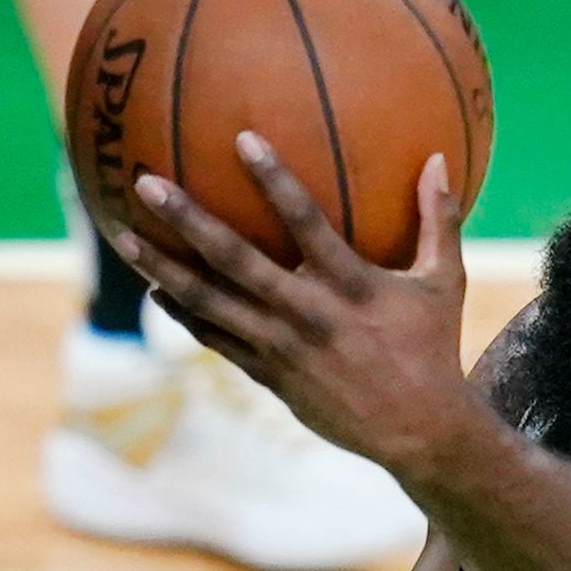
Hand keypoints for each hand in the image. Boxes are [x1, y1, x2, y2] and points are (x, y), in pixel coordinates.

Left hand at [118, 137, 486, 478]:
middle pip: (235, 261)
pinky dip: (185, 314)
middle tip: (146, 183)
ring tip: (125, 238)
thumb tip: (439, 157)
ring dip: (164, 269)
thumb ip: (438, 219)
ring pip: (211, 303)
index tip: (243, 138)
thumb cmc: (433, 348)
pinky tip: (157, 289)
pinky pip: (217, 339)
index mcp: (352, 286)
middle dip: (188, 220)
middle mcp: (308, 314)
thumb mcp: (445, 283)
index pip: (307, 223)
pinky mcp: (269, 376)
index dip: (275, 179)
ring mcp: (282, 348)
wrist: (420, 431)